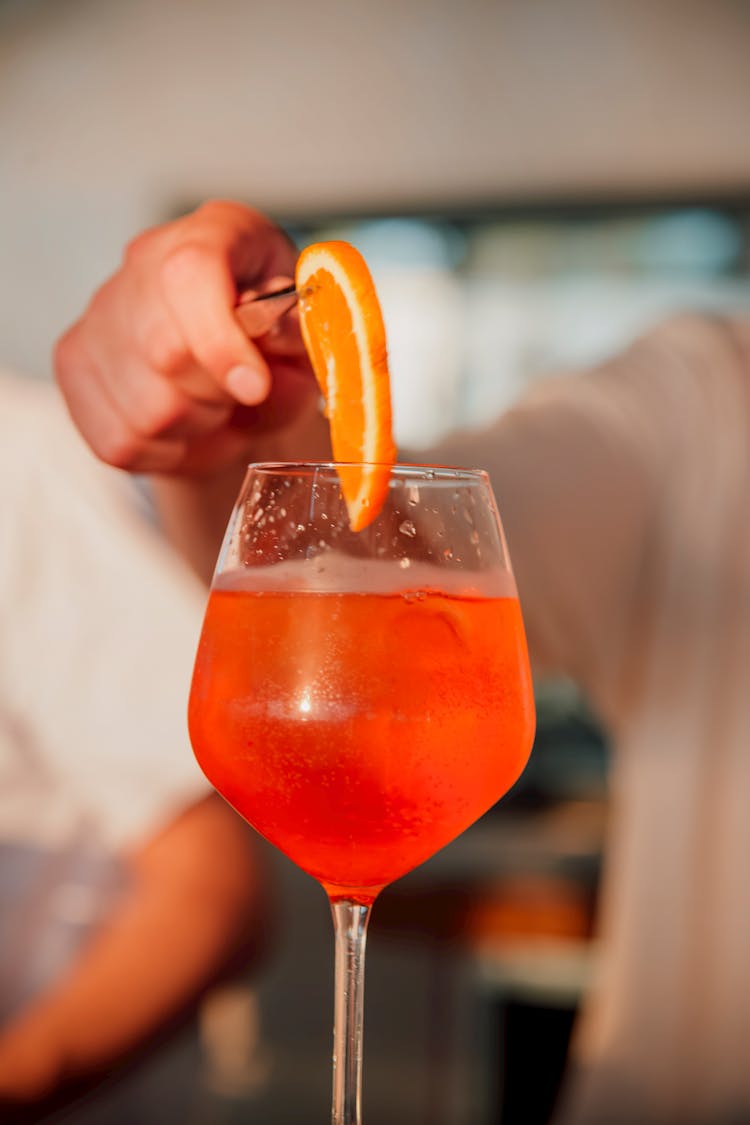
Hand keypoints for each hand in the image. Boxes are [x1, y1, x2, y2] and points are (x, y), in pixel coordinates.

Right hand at [54, 200, 317, 475]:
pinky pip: (119, 441)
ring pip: (145, 410)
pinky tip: (187, 432)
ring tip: (217, 413)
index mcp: (215, 232)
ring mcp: (99, 313)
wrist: (230, 360)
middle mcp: (143, 261)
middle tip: (242, 397)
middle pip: (165, 351)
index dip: (220, 340)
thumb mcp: (306, 337)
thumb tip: (272, 346)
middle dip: (219, 396)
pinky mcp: (74, 364)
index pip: (190, 273)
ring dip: (196, 430)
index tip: (254, 388)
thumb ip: (299, 343)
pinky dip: (165, 455)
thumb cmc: (275, 342)